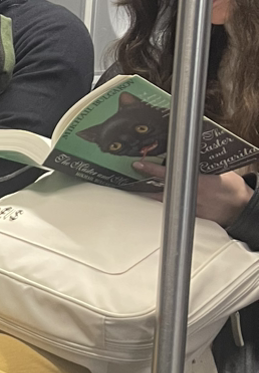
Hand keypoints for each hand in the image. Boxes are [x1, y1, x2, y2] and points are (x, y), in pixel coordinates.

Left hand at [133, 160, 252, 225]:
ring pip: (165, 203)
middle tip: (130, 182)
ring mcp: (190, 210)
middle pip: (160, 193)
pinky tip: (160, 202)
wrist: (241, 209)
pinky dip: (166, 205)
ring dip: (153, 196)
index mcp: (199, 183)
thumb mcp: (219, 170)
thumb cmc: (232, 188)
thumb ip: (203, 164)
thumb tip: (188, 153)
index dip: (152, 170)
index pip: (170, 175)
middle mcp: (192, 198)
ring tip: (140, 190)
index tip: (139, 165)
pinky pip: (174, 211)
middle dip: (144, 187)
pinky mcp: (191, 219)